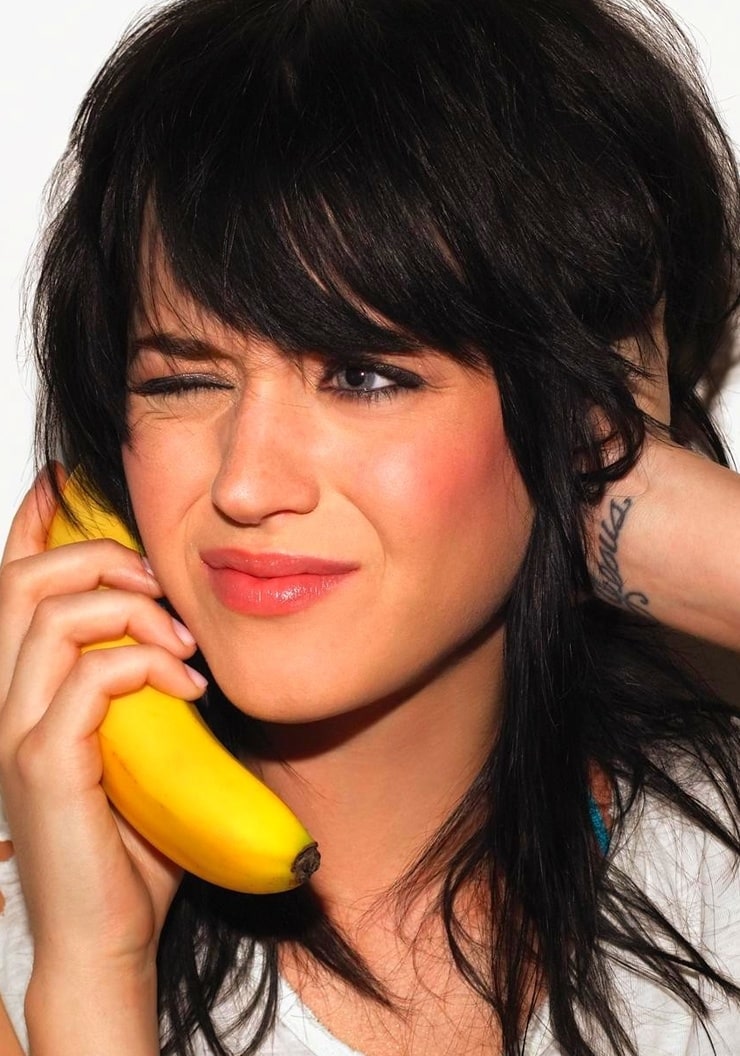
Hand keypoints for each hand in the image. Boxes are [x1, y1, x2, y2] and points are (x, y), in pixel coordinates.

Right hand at [0, 469, 203, 984]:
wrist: (107, 935)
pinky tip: (188, 685)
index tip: (67, 484)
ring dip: (129, 607)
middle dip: (98, 556)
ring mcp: (15, 731)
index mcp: (22, 690)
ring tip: (184, 643)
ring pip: (48, 614)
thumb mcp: (141, 742)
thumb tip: (186, 631)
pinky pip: (87, 676)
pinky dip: (145, 664)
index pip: (9, 585)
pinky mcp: (43, 764)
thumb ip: (145, 685)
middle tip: (160, 585)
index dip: (32, 524)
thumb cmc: (129, 842)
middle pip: (22, 579)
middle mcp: (3, 700)